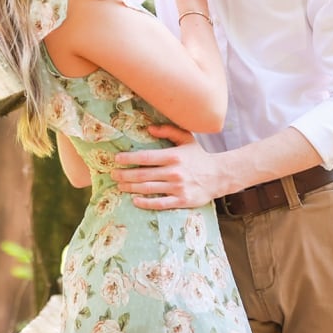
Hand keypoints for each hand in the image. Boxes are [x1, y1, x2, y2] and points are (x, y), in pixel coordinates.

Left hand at [110, 125, 224, 209]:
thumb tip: (149, 128)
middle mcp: (174, 172)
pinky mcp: (182, 200)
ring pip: (148, 188)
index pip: (146, 157)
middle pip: (143, 174)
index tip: (116, 159)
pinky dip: (146, 203)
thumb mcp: (186, 139)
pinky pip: (160, 203)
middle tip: (113, 174)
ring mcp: (177, 187)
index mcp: (173, 156)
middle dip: (125, 175)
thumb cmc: (199, 156)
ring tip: (120, 186)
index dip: (129, 158)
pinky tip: (135, 200)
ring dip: (131, 188)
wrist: (219, 175)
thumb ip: (168, 131)